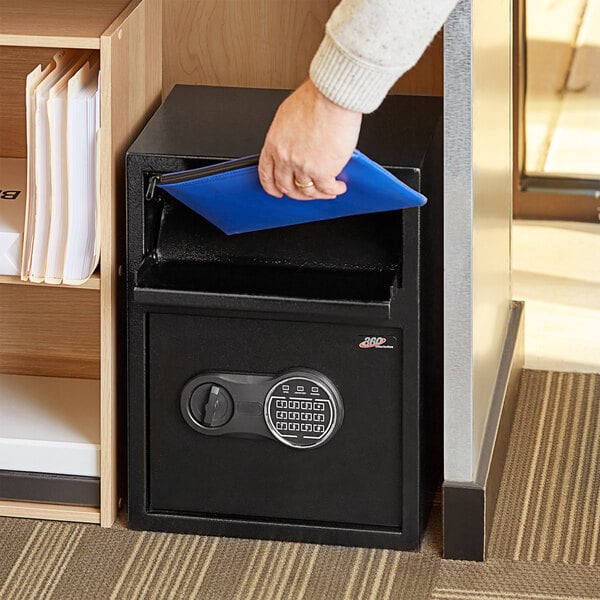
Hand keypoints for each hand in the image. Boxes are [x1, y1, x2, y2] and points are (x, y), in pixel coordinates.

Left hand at [259, 80, 361, 199]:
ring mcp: (302, 166)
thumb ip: (287, 136)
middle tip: (306, 193)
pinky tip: (338, 187)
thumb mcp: (287, 116)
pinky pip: (326, 189)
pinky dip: (333, 190)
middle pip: (286, 186)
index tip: (276, 191)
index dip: (271, 186)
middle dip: (297, 193)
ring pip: (307, 191)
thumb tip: (295, 145)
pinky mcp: (322, 171)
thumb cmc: (315, 98)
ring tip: (328, 190)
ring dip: (318, 194)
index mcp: (274, 144)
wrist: (332, 96)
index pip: (266, 173)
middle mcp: (285, 157)